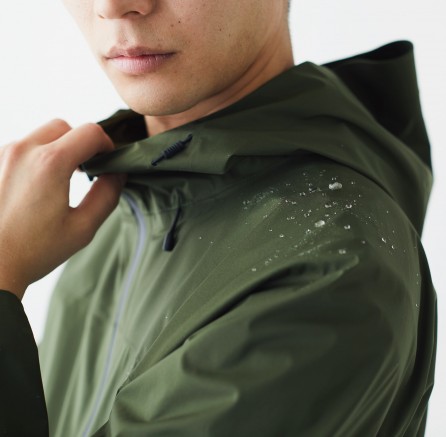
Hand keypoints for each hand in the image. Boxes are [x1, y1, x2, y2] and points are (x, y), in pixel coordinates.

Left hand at [0, 119, 124, 299]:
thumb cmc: (33, 251)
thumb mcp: (83, 228)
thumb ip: (107, 195)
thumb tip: (117, 175)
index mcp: (50, 164)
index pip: (90, 132)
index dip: (106, 143)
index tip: (108, 159)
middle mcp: (23, 152)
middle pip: (64, 127)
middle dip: (81, 143)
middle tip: (87, 168)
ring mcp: (3, 155)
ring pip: (41, 135)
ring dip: (58, 148)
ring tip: (62, 177)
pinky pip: (22, 148)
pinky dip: (37, 157)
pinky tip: (39, 183)